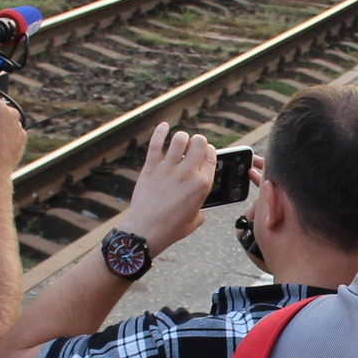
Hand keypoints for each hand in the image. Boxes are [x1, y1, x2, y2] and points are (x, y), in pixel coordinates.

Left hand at [128, 122, 215, 254]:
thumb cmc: (171, 229)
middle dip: (198, 141)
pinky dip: (160, 132)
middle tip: (193, 146)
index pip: (211, 156)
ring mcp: (168, 169)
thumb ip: (201, 206)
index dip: (209, 151)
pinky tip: (163, 126)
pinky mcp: (150, 168)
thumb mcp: (196, 219)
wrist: (146, 232)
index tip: (205, 152)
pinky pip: (155, 143)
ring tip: (179, 143)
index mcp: (202, 185)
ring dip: (181, 138)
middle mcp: (187, 173)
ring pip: (179, 139)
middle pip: (199, 142)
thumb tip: (199, 202)